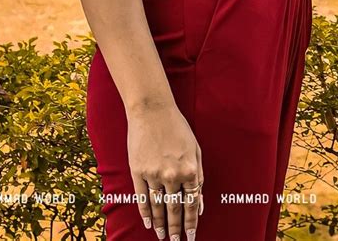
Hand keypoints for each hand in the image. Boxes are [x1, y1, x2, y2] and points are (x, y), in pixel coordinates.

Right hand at [127, 103, 203, 239]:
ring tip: (163, 236)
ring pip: (158, 206)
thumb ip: (199, 176)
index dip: (192, 222)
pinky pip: (142, 197)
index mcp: (189, 169)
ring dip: (161, 224)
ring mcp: (154, 174)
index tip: (191, 236)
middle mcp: (172, 175)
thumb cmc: (177, 126)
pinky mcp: (138, 171)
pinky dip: (145, 212)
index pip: (192, 204)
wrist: (152, 109)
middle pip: (175, 209)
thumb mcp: (195, 149)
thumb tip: (200, 203)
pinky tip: (148, 222)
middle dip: (176, 229)